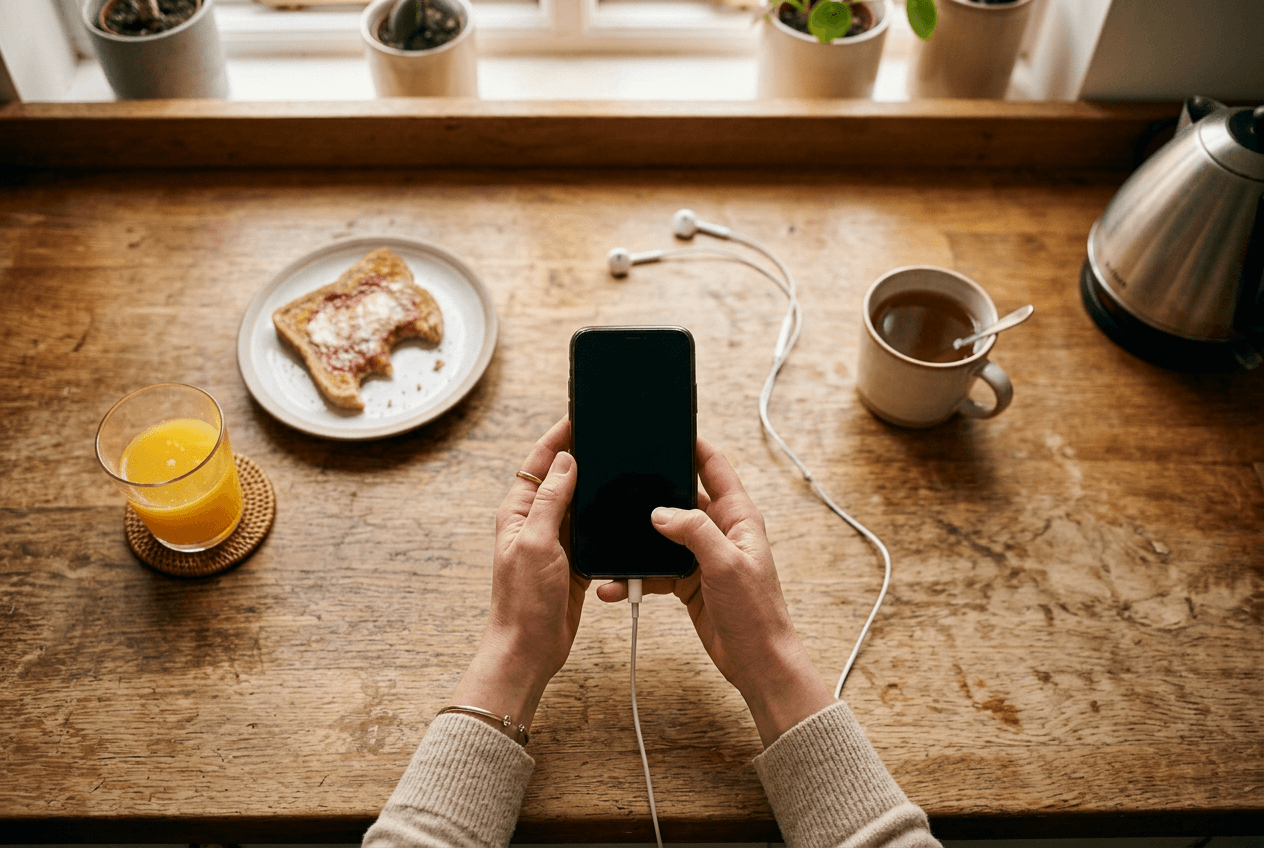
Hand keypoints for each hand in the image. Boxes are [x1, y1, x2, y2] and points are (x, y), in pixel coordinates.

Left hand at [451, 417, 587, 738]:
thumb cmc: (523, 601)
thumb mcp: (536, 542)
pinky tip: (620, 509)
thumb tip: (566, 461)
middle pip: (560, 477)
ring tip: (618, 465)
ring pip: (579, 502)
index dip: (557, 437)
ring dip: (594, 487)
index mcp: (518, 511)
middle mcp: (535, 521)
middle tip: (606, 434)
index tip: (578, 416)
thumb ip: (551, 500)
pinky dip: (603, 518)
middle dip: (581, 455)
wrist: (530, 648)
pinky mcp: (573, 560)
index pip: (538, 462)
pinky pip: (591, 530)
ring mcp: (555, 540)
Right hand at [597, 436, 832, 745]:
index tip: (668, 430)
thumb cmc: (757, 613)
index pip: (715, 468)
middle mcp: (720, 532)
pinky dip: (636, 576)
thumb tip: (660, 512)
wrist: (757, 662)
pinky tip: (616, 585)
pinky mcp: (688, 582)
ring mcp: (702, 557)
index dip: (694, 446)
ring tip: (612, 547)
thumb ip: (695, 532)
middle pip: (681, 500)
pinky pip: (655, 570)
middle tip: (621, 486)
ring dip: (638, 544)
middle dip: (652, 495)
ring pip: (662, 538)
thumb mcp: (726, 565)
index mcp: (738, 518)